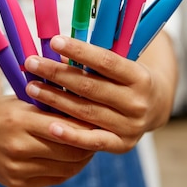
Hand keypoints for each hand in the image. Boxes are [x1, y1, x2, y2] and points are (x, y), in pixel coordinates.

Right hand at [0, 94, 95, 186]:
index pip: (66, 126)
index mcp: (19, 120)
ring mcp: (17, 169)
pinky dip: (70, 168)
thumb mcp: (22, 98)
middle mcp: (17, 147)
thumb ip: (52, 101)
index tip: (102, 115)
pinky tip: (76, 156)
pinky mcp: (17, 183)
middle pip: (70, 150)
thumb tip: (90, 100)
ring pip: (66, 168)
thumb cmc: (1, 109)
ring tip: (93, 143)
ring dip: (84, 157)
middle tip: (103, 132)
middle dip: (90, 142)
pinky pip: (55, 178)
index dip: (87, 123)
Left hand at [24, 34, 176, 153]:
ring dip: (55, 99)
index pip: (106, 61)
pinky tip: (50, 126)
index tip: (54, 41)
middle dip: (57, 74)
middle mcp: (137, 103)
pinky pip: (92, 142)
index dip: (79, 51)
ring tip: (31, 88)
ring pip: (86, 112)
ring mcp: (130, 126)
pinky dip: (70, 136)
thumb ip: (92, 60)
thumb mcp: (119, 64)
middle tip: (32, 63)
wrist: (155, 108)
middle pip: (90, 87)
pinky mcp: (121, 145)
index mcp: (139, 77)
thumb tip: (54, 49)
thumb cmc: (127, 79)